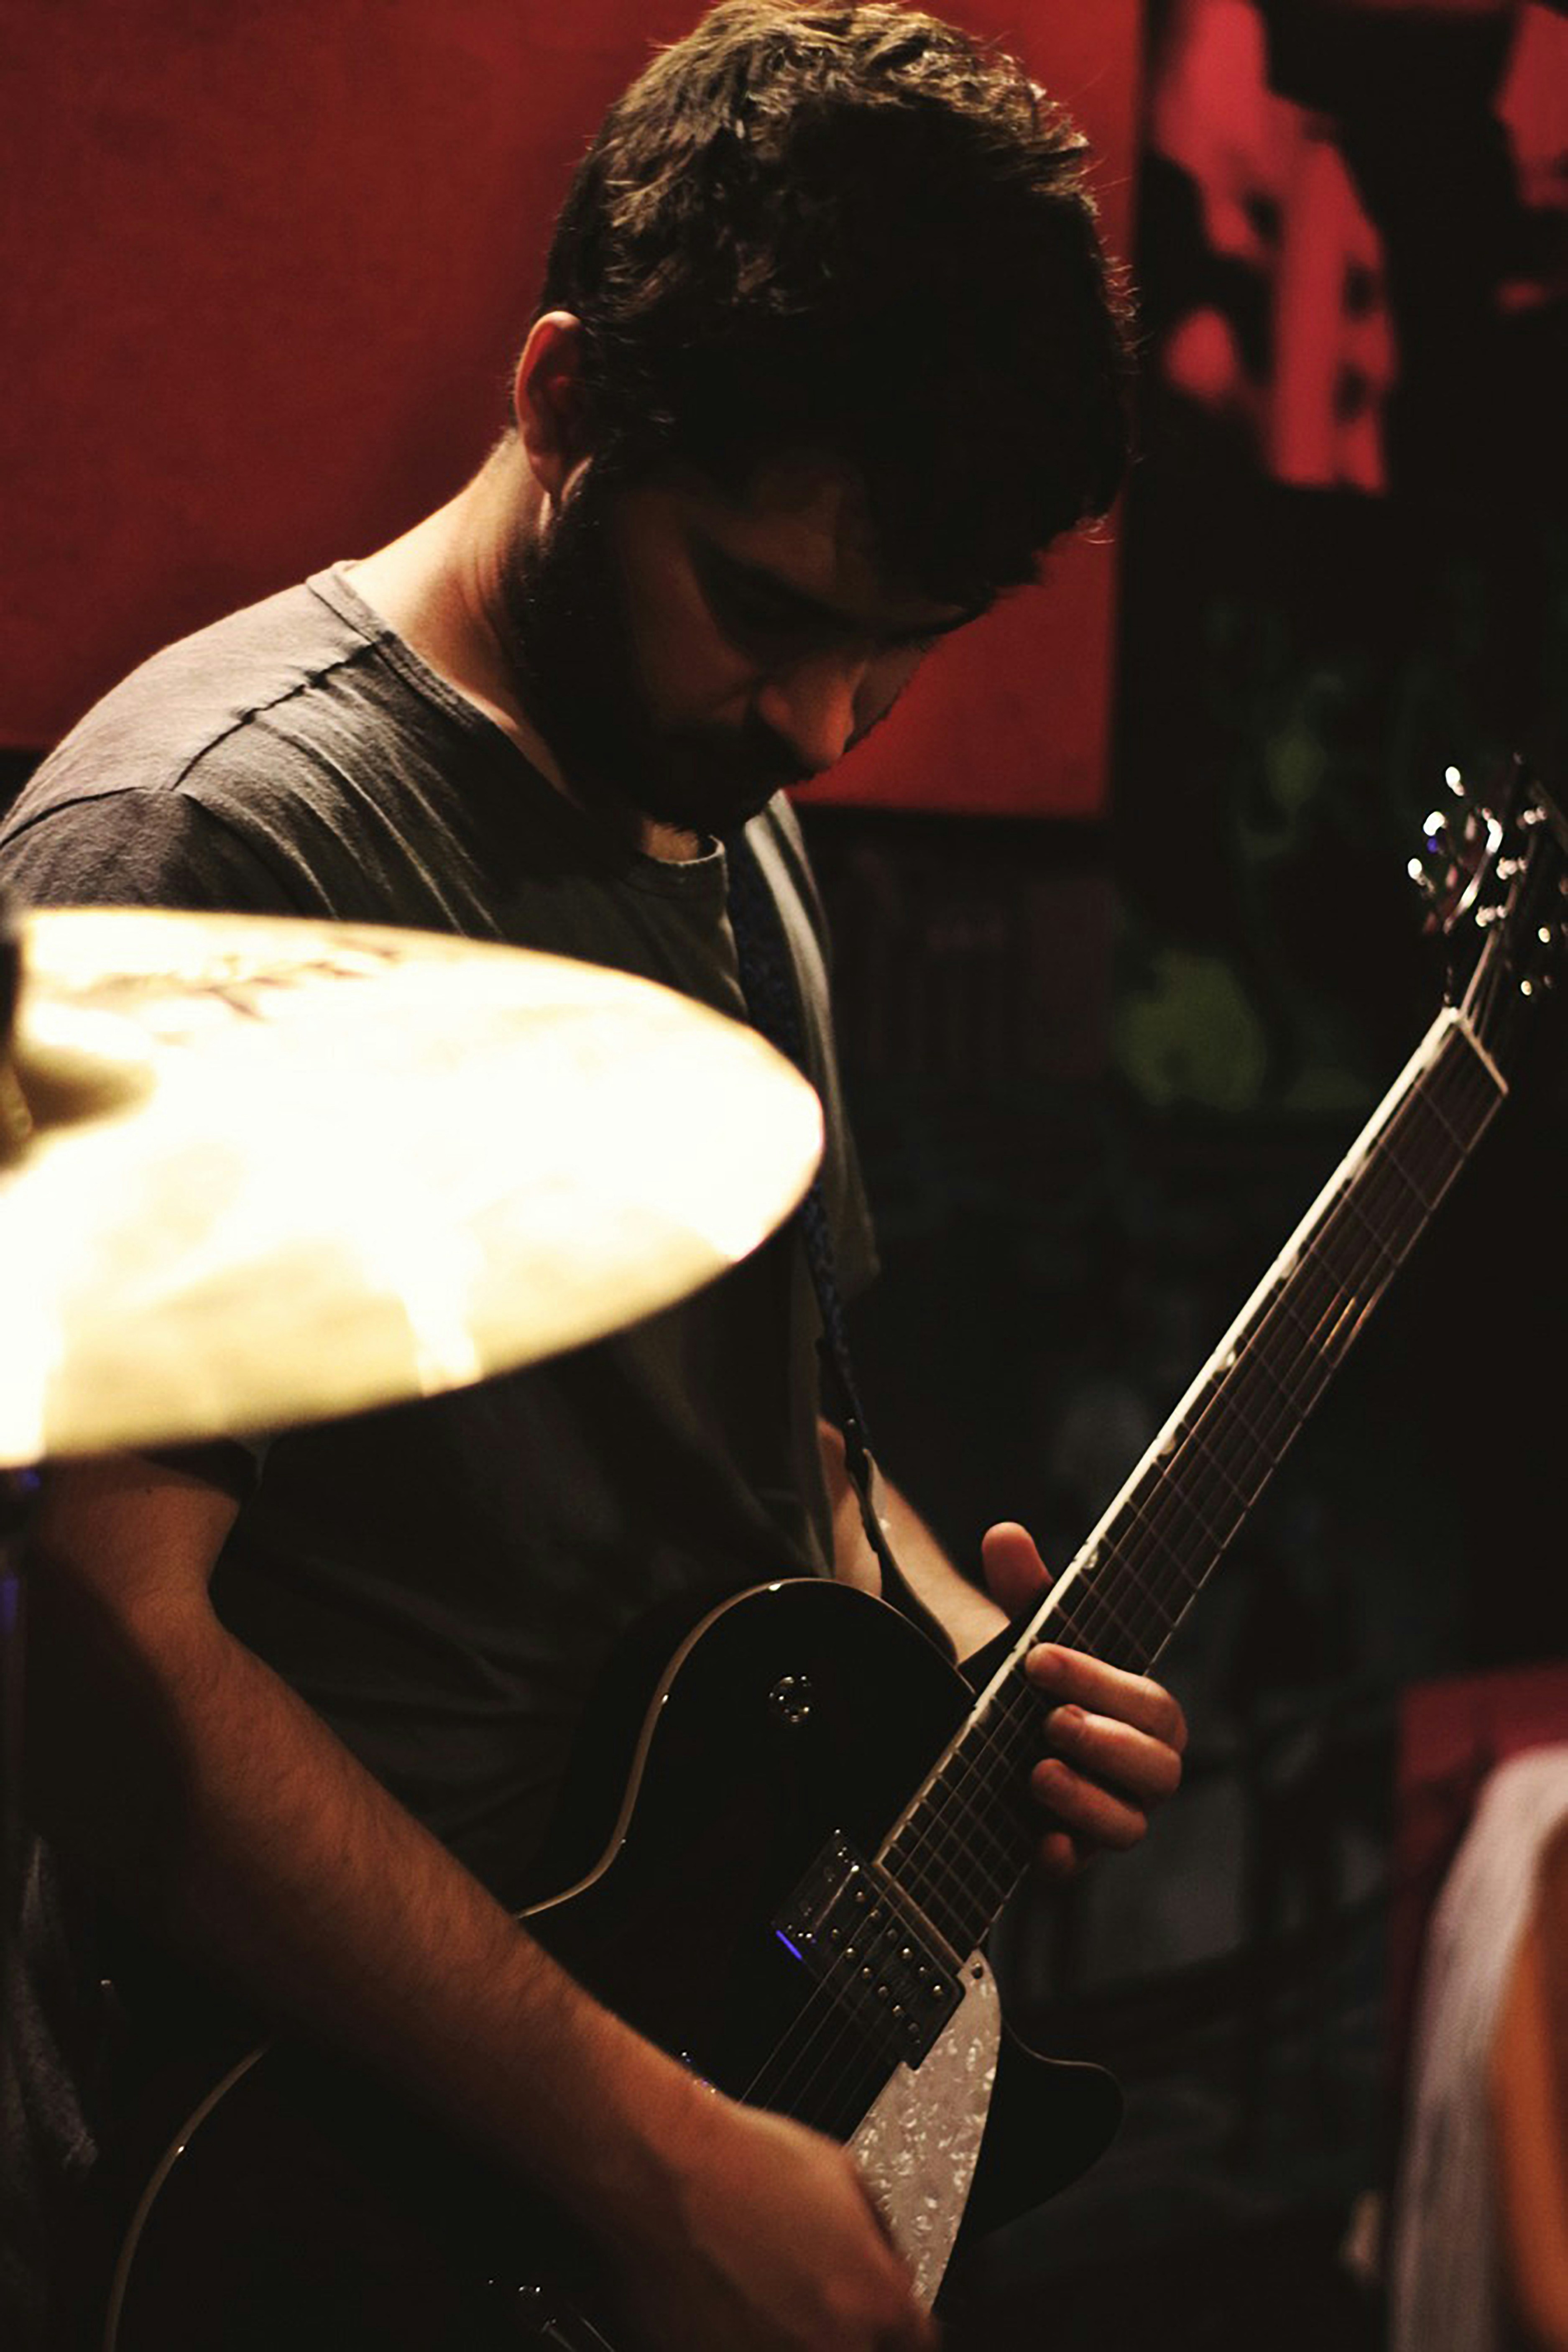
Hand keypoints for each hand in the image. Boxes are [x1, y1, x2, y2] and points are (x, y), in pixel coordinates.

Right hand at [618, 2091, 938, 2351]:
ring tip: (769, 2287)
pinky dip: (746, 2332)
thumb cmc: (744, 2161)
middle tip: (822, 2292)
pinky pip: (746, 2349)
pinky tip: (735, 2293)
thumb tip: (889, 2265)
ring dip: (796, 2333)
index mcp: (873, 2301)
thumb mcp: (846, 2175)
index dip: (901, 2321)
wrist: (664, 2166)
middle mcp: (826, 2347)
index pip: (917, 2341)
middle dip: (849, 2329)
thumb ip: (880, 2238)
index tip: (888, 2311)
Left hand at [981, 1520, 1186, 1881]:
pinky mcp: (1072, 1852)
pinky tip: (1041, 1843)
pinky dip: (1065, 1857)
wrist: (992, 1736)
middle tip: (1050, 1719)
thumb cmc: (1032, 1681)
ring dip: (1088, 1798)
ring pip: (1129, 1824)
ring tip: (1037, 1771)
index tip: (1038, 1656)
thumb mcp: (1027, 1632)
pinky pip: (1082, 1868)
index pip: (1147, 1700)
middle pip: (1158, 1766)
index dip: (1097, 1678)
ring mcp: (1109, 1815)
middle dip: (1105, 1740)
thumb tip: (1004, 1533)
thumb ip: (1025, 1589)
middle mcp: (1140, 1770)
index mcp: (1143, 1712)